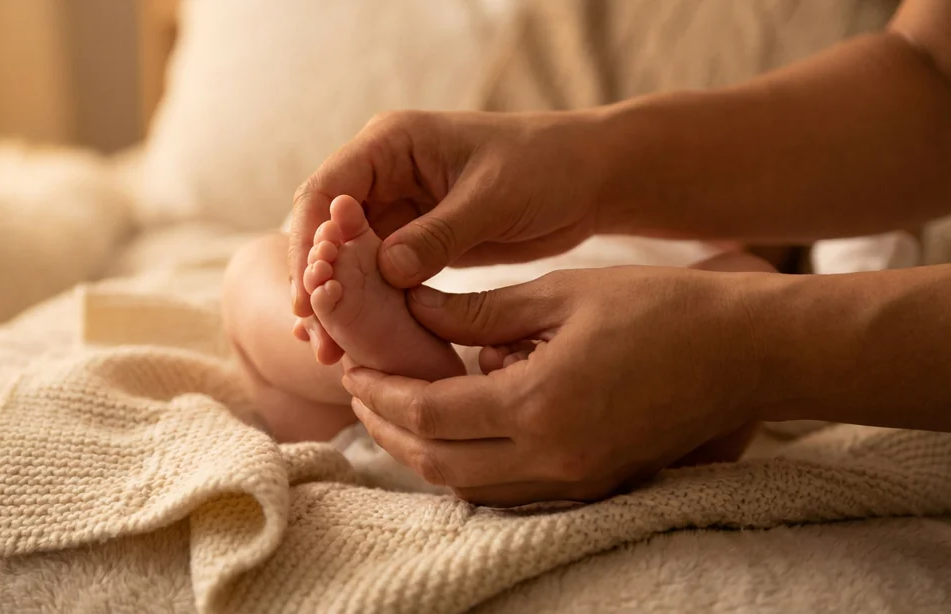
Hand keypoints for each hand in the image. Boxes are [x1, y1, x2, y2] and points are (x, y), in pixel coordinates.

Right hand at [289, 110, 608, 317]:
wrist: (590, 179)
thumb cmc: (547, 168)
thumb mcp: (493, 197)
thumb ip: (440, 233)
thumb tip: (386, 270)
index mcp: (391, 144)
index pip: (326, 192)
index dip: (309, 244)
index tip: (308, 295)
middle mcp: (384, 173)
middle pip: (327, 230)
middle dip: (316, 282)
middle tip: (316, 339)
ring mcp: (398, 208)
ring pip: (347, 260)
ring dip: (338, 302)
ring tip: (330, 354)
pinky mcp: (417, 240)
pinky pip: (377, 276)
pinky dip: (366, 307)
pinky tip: (356, 345)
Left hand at [341, 267, 766, 505]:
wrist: (747, 352)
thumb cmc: (660, 308)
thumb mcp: (561, 292)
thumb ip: (480, 309)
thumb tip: (415, 310)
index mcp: (539, 404)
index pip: (427, 413)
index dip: (379, 392)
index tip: (353, 367)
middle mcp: (553, 458)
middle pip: (438, 463)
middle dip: (386, 430)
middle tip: (361, 391)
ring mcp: (576, 480)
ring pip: (469, 486)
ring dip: (423, 453)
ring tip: (397, 410)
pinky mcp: (594, 484)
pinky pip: (509, 489)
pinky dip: (469, 463)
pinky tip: (457, 426)